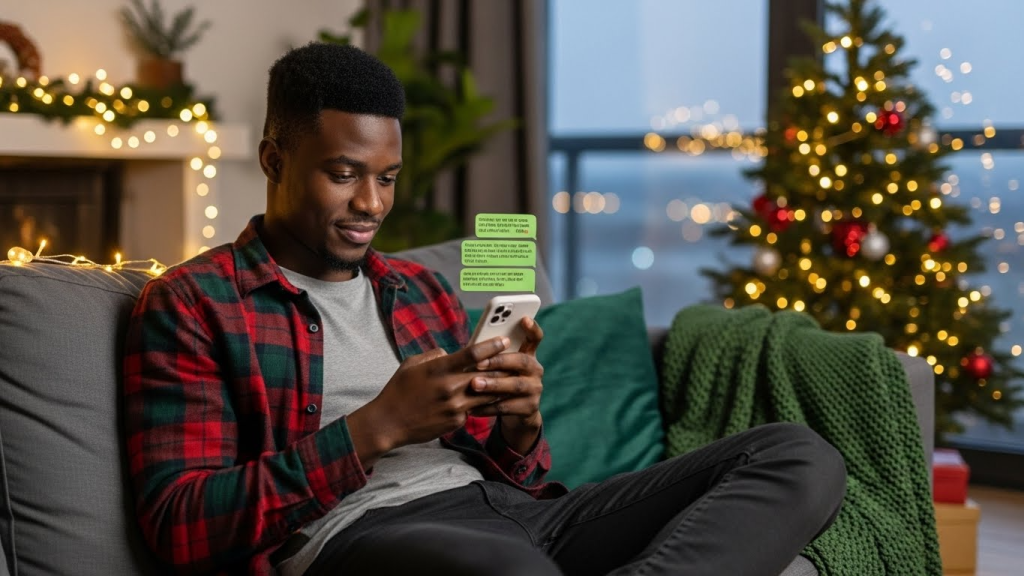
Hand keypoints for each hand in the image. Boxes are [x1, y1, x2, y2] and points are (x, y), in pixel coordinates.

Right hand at [347, 337, 511, 467]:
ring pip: (487, 394)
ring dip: (498, 386)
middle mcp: (450, 387)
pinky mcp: (457, 421)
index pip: (473, 354)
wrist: (388, 423)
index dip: (492, 345)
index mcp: (439, 369)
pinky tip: (486, 398)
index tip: (504, 340)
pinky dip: (480, 402)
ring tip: (509, 379)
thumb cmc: (398, 390)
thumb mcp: (411, 365)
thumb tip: (450, 353)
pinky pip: (474, 408)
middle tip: (514, 360)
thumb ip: (434, 356)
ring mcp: (455, 406)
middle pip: (487, 374)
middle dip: (502, 366)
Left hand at [469, 316, 544, 453]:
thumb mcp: (499, 367)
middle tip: (478, 363)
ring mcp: (535, 389)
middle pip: (522, 361)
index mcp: (528, 355)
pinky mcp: (529, 408)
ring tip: (474, 384)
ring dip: (493, 384)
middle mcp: (535, 370)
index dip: (531, 328)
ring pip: (514, 385)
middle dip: (499, 361)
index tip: (523, 318)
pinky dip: (488, 407)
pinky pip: (507, 406)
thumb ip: (493, 355)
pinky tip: (472, 407)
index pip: (535, 338)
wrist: (516, 414)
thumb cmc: (500, 381)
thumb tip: (471, 345)